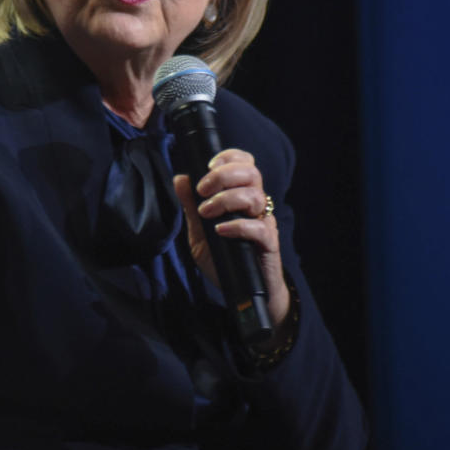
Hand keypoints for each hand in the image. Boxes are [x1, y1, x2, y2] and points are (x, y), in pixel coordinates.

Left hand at [172, 149, 291, 328]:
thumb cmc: (223, 259)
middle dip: (223, 176)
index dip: (229, 157)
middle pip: (251, 172)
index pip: (245, 163)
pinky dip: (238, 225)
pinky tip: (221, 231)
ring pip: (254, 195)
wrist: (243, 292)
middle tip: (203, 191)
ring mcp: (264, 222)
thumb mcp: (199, 232)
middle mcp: (256, 204)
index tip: (208, 167)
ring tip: (207, 213)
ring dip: (226, 199)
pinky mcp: (269, 242)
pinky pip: (258, 227)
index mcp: (242, 195)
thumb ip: (191, 206)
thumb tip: (180, 178)